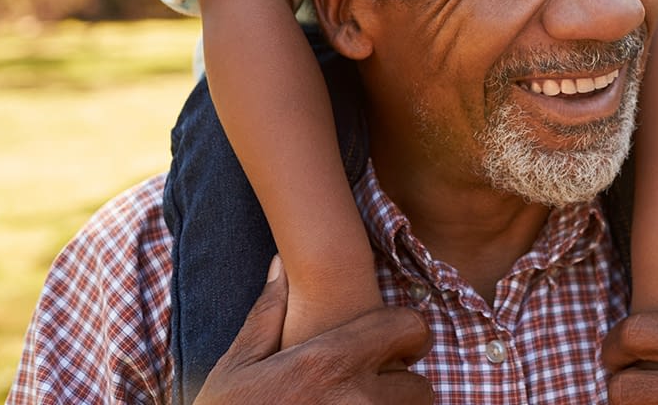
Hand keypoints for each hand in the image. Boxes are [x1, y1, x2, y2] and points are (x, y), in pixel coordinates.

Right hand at [195, 258, 435, 404]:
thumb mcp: (237, 367)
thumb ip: (268, 314)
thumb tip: (281, 265)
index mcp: (329, 363)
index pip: (408, 328)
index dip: (407, 333)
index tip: (395, 344)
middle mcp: (356, 400)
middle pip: (420, 386)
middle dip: (403, 385)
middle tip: (376, 386)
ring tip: (362, 404)